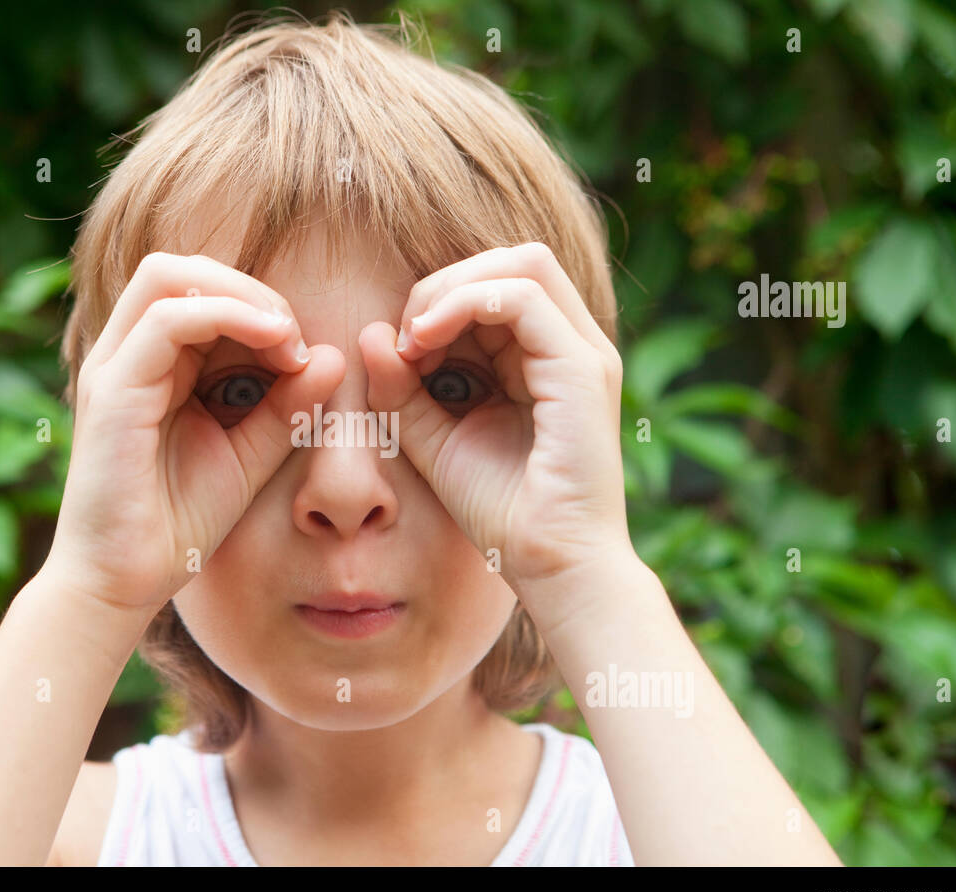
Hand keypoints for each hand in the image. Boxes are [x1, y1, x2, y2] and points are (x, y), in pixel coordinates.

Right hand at [43, 252, 341, 619]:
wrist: (124, 583)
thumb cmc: (177, 523)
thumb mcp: (249, 456)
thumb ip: (286, 407)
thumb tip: (332, 355)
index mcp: (152, 365)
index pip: (199, 292)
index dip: (257, 303)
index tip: (303, 351)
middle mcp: (126, 355)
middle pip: (181, 268)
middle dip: (249, 288)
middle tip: (294, 335)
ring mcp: (113, 367)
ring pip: (170, 277)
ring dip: (241, 294)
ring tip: (286, 335)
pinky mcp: (112, 391)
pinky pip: (168, 321)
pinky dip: (227, 316)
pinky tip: (273, 345)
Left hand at [360, 242, 631, 590]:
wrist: (550, 566)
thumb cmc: (501, 512)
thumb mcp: (434, 439)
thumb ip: (403, 389)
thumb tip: (372, 333)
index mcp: (545, 357)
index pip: (495, 284)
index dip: (438, 300)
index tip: (399, 351)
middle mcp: (571, 345)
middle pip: (510, 260)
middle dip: (443, 284)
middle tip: (405, 338)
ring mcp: (583, 352)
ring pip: (521, 264)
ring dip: (452, 289)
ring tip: (415, 339)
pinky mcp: (582, 369)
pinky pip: (523, 296)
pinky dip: (465, 303)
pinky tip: (426, 342)